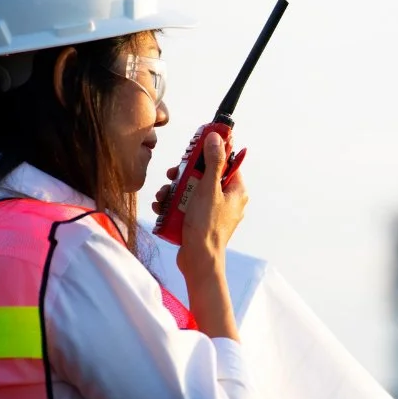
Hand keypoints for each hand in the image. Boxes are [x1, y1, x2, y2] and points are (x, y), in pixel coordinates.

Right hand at [152, 133, 248, 277]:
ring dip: (174, 191)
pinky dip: (174, 205)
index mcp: (236, 191)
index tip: (192, 150)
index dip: (208, 155)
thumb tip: (216, 138)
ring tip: (163, 196)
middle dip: (184, 176)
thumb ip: (213, 163)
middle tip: (172, 175)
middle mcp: (228, 201)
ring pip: (192, 192)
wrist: (198, 260)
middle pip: (205, 176)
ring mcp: (214, 212)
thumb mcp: (208, 189)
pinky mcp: (201, 223)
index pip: (226, 163)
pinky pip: (187, 207)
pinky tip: (161, 207)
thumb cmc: (207, 226)